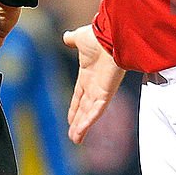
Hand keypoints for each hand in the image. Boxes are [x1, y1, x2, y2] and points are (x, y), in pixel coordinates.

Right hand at [63, 24, 125, 143]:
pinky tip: (81, 131)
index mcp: (87, 74)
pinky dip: (89, 121)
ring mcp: (101, 90)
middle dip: (78, 121)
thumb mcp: (80, 39)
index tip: (70, 118)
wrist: (109, 35)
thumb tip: (66, 37)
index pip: (79, 95)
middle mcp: (94, 85)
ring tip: (75, 139)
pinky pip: (97, 110)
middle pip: (84, 108)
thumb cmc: (97, 36)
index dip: (74, 107)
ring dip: (81, 126)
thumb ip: (72, 40)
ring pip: (89, 113)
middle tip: (73, 135)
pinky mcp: (106, 93)